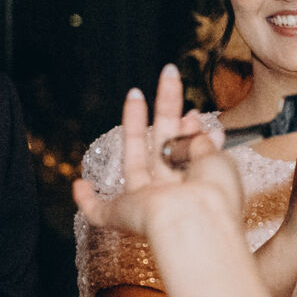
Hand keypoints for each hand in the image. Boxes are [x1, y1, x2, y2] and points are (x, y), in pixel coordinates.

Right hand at [72, 65, 241, 239]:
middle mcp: (173, 192)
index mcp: (197, 181)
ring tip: (134, 93)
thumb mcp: (217, 158)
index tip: (195, 112)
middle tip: (169, 75)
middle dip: (165, 108)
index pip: (190, 150)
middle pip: (162, 145)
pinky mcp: (122, 215)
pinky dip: (87, 202)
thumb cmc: (212, 193)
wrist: (194, 220)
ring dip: (133, 127)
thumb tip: (193, 128)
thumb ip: (202, 143)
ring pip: (133, 162)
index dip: (190, 128)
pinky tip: (79, 186)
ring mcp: (146, 204)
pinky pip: (100, 213)